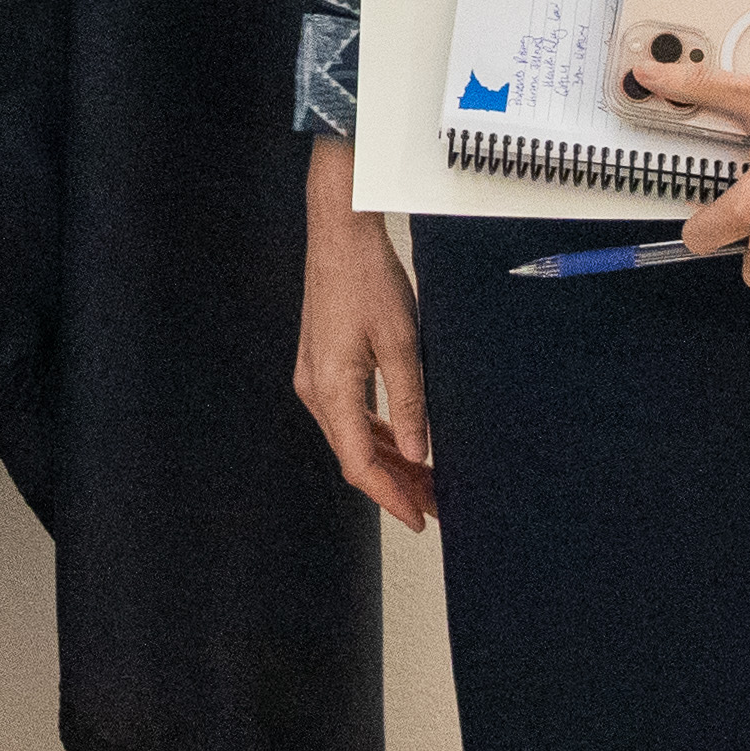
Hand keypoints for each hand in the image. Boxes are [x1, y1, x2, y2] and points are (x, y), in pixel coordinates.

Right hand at [293, 136, 434, 530]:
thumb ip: (411, 403)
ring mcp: (315, 375)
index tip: (419, 518)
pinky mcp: (323, 363)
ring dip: (390, 460)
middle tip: (435, 505)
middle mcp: (314, 387)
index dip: (391, 497)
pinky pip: (349, 413)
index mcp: (330, 388)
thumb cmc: (365, 277)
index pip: (360, 464)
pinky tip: (405, 443)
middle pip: (355, 454)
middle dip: (396, 484)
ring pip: (353, 436)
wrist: (339, 232)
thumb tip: (421, 452)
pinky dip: (378, 434)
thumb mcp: (401, 343)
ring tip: (427, 480)